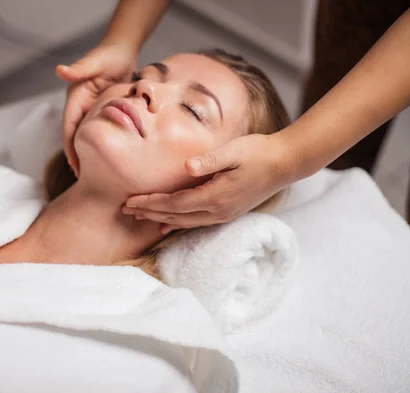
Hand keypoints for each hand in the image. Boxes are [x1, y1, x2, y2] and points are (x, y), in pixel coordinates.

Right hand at [56, 43, 136, 175]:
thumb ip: (80, 68)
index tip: (74, 165)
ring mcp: (89, 108)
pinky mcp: (100, 109)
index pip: (69, 127)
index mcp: (75, 97)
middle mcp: (79, 105)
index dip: (70, 147)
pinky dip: (99, 143)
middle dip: (76, 156)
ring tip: (92, 173)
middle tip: (83, 178)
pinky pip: (97, 130)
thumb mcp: (95, 62)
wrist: (121, 48)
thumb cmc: (109, 54)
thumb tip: (60, 70)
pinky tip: (107, 156)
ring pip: (85, 135)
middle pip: (74, 135)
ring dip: (86, 153)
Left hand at [122, 133, 295, 233]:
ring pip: (183, 222)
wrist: (284, 164)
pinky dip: (177, 224)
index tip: (130, 201)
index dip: (151, 203)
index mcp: (215, 196)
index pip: (174, 204)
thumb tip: (187, 168)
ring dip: (159, 220)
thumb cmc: (258, 152)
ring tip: (139, 217)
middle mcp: (217, 211)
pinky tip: (165, 226)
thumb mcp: (234, 151)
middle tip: (125, 210)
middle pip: (174, 216)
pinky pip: (195, 223)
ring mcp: (223, 215)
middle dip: (148, 213)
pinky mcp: (227, 213)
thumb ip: (210, 160)